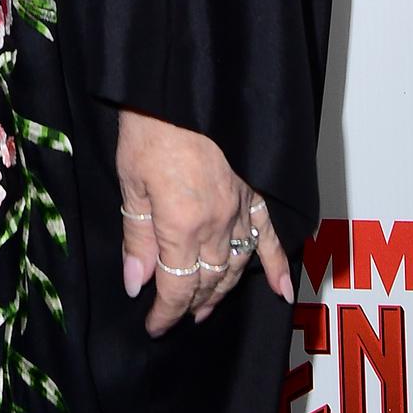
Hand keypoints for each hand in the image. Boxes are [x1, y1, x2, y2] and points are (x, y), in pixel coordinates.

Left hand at [116, 108, 292, 336]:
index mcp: (183, 224)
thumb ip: (137, 236)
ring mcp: (241, 208)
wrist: (179, 84)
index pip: (177, 286)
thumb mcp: (130, 182)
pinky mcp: (254, 191)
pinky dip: (278, 264)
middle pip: (208, 279)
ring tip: (207, 308)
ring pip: (237, 265)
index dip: (165, 312)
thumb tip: (137, 283)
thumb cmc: (148, 127)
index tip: (154, 327)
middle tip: (175, 316)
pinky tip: (282, 290)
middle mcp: (218, 223)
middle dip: (191, 303)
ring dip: (223, 291)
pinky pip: (270, 234)